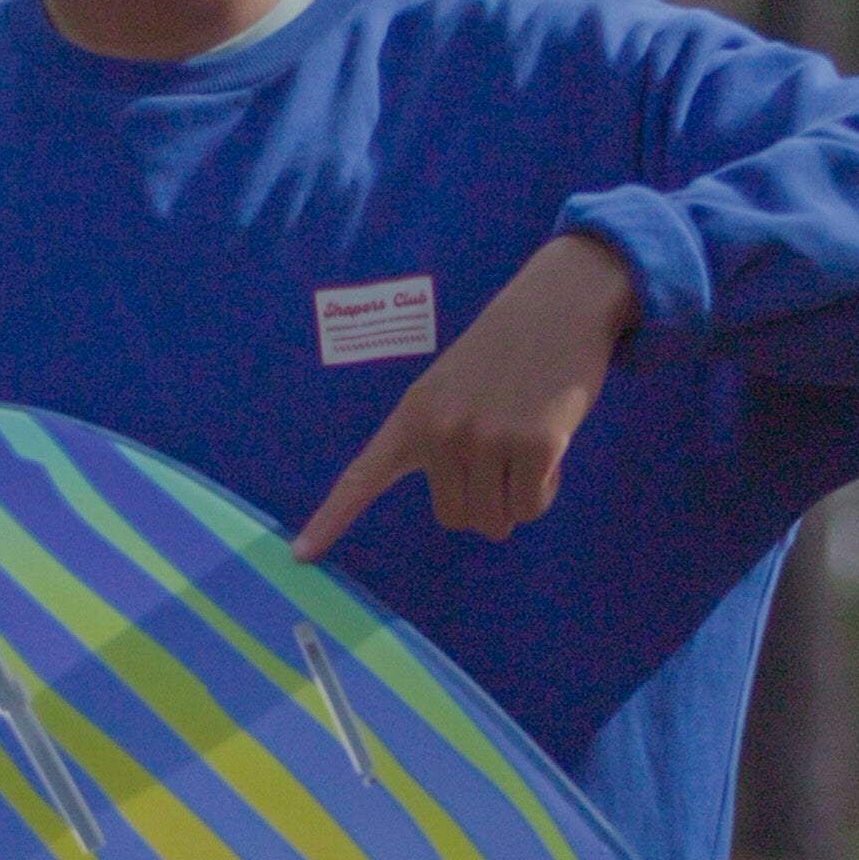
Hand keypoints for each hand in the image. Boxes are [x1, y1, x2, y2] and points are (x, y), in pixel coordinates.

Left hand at [292, 231, 637, 560]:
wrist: (558, 303)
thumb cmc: (506, 351)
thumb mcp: (451, 389)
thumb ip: (440, 440)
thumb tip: (460, 507)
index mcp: (412, 416)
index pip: (363, 476)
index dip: (330, 519)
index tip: (300, 556)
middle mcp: (441, 431)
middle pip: (455, 518)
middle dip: (485, 501)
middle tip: (503, 455)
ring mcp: (487, 439)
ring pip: (496, 520)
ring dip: (518, 498)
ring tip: (527, 445)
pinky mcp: (535, 445)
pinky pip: (532, 506)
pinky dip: (546, 489)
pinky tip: (551, 444)